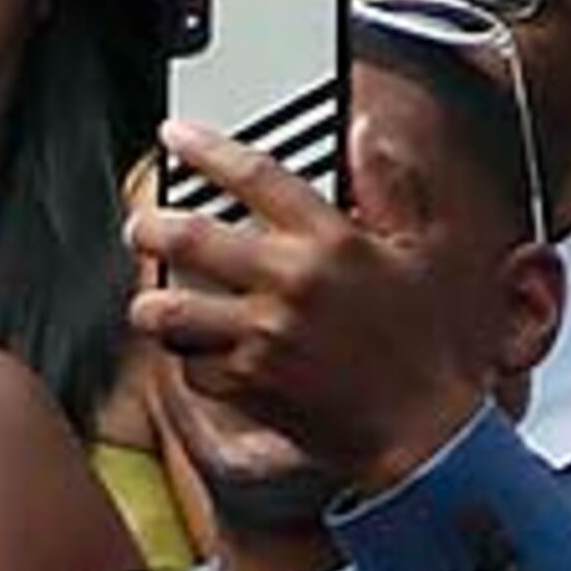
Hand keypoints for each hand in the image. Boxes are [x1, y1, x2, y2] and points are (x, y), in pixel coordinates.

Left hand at [127, 120, 492, 496]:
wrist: (427, 433)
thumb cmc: (429, 344)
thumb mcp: (426, 254)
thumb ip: (392, 189)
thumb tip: (366, 137)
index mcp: (332, 242)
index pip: (255, 175)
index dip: (204, 150)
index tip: (174, 137)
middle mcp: (291, 283)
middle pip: (189, 237)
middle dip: (150, 227)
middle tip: (141, 227)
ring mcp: (265, 335)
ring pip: (171, 310)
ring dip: (152, 304)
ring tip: (153, 301)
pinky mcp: (250, 385)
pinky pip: (192, 366)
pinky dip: (189, 360)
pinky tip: (198, 353)